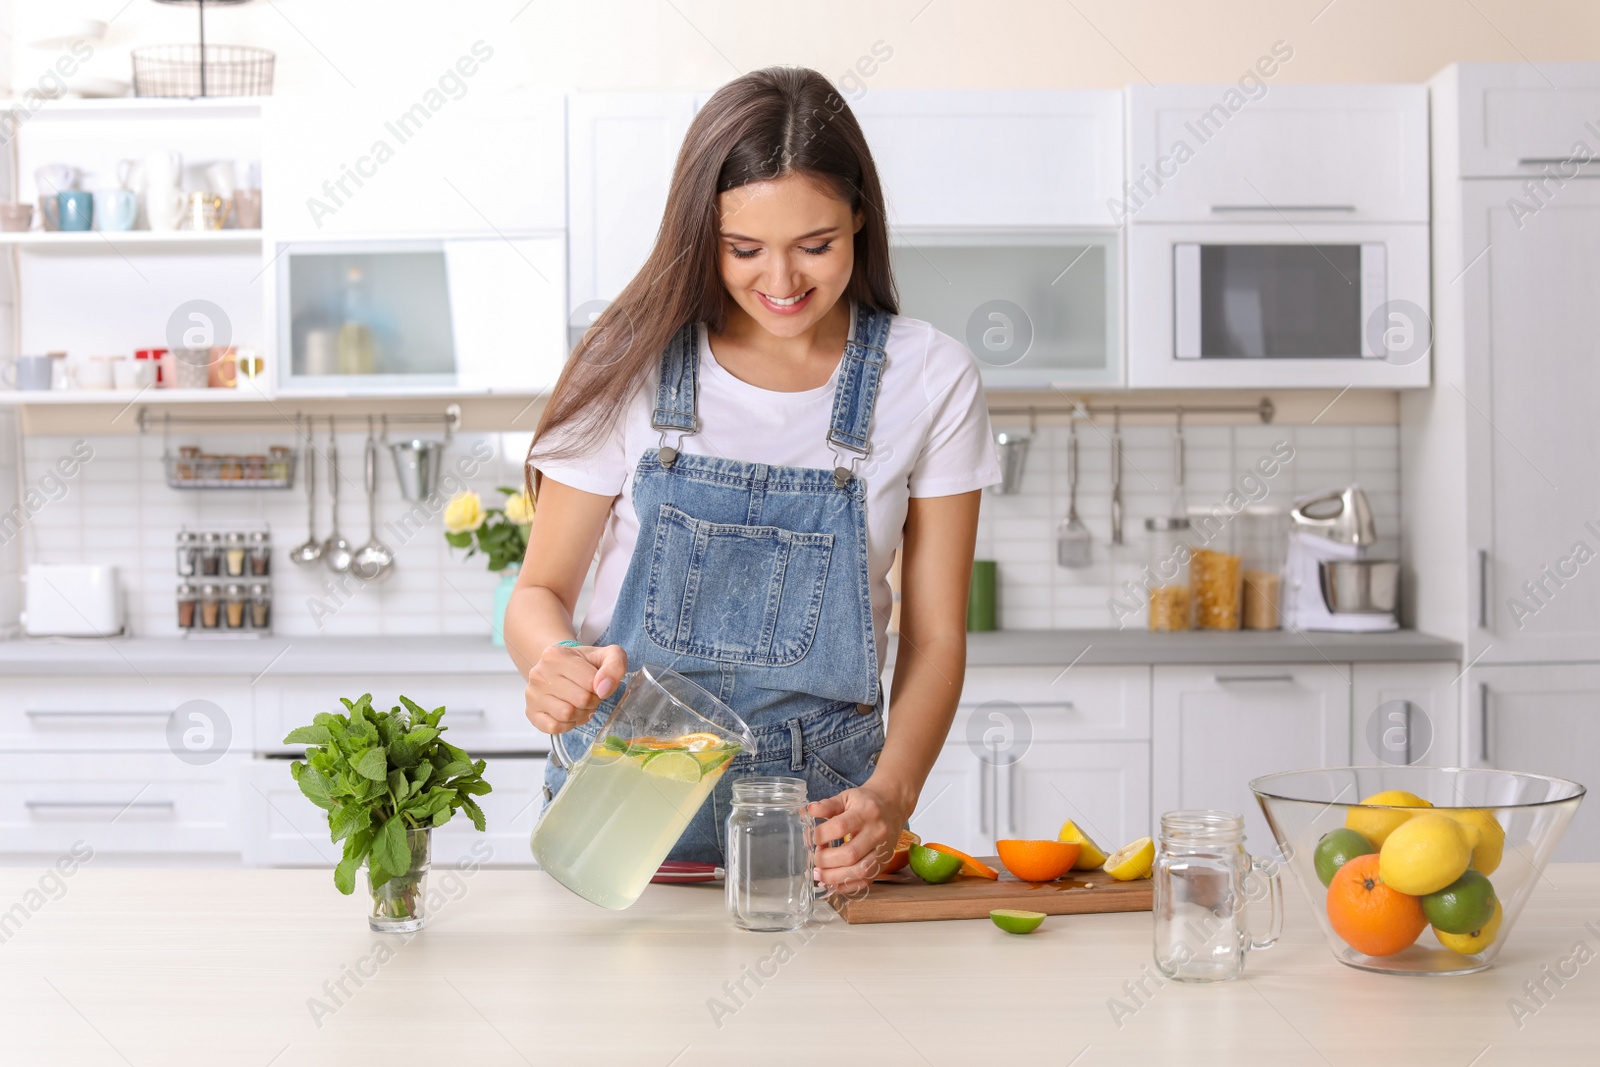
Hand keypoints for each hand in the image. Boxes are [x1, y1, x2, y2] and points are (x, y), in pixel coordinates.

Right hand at [523, 642, 626, 733]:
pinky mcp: (531, 713)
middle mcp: (538, 673)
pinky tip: (569, 714)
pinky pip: (554, 727)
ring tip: (579, 704)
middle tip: (589, 695)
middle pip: (580, 699)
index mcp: (555, 655)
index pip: (590, 682)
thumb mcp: (606, 655)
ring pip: (566, 714)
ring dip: (580, 714)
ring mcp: (532, 694)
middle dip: (592, 701)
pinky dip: (567, 725)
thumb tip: (603, 688)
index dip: (600, 687)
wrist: (561, 668)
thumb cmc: (584, 664)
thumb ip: (614, 665)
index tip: (595, 683)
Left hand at [807, 778, 914, 895]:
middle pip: (850, 854)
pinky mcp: (884, 864)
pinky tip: (833, 882)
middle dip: (826, 861)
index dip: (822, 835)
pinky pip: (866, 881)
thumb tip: (810, 810)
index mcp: (866, 813)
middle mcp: (877, 833)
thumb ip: (828, 805)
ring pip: (860, 871)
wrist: (893, 806)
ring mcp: (883, 850)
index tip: (813, 838)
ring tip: (820, 874)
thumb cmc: (867, 802)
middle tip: (815, 859)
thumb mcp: (847, 797)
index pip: (840, 827)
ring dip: (835, 877)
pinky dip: (847, 886)